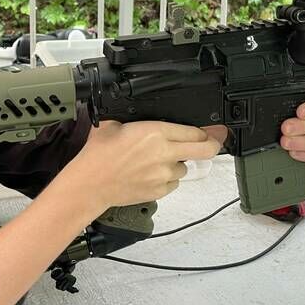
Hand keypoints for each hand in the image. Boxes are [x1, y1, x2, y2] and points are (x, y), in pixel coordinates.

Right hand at [68, 121, 221, 209]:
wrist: (90, 183)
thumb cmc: (98, 153)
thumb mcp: (114, 123)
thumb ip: (137, 119)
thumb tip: (144, 112)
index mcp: (155, 132)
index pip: (194, 132)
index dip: (205, 131)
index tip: (212, 131)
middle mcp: (164, 153)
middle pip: (205, 150)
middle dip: (213, 144)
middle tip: (215, 142)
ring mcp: (164, 175)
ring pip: (184, 168)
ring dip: (176, 163)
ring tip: (155, 162)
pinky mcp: (159, 191)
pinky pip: (173, 184)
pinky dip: (166, 179)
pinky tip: (149, 174)